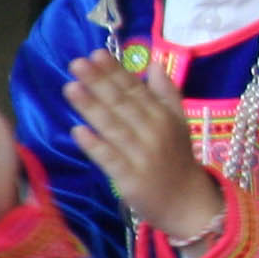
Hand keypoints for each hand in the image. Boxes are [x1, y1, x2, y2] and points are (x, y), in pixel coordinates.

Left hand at [61, 51, 221, 242]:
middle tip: (76, 63)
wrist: (188, 203)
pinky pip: (111, 159)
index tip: (96, 54)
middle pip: (123, 104)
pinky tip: (78, 131)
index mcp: (164, 117)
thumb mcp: (179, 123)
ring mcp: (142, 156)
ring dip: (92, 107)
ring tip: (71, 87)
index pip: (136, 90)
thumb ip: (167, 94)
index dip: (116, 72)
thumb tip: (154, 64)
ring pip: (114, 128)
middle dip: (99, 82)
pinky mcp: (131, 179)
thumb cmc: (177, 160)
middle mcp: (154, 133)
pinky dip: (95, 145)